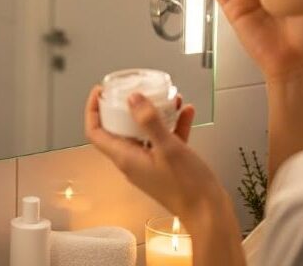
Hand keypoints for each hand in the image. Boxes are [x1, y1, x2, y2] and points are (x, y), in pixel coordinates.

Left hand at [84, 86, 217, 224]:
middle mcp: (132, 161)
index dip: (93, 110)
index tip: (100, 92)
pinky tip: (185, 111)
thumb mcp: (168, 148)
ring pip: (144, 132)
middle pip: (118, 129)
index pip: (96, 132)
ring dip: (153, 114)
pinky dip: (172, 125)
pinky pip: (164, 140)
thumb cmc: (187, 187)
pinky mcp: (166, 165)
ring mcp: (149, 163)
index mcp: (125, 158)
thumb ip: (149, 122)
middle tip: (134, 89)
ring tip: (165, 96)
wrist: (209, 213)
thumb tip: (133, 98)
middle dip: (125, 107)